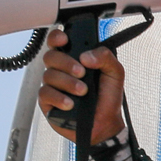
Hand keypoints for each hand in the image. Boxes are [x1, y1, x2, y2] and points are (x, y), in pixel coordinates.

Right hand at [39, 27, 122, 144]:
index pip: (58, 42)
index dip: (56, 37)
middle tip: (82, 73)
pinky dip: (59, 97)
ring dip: (67, 82)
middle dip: (66, 63)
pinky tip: (71, 103)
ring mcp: (53, 86)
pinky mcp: (48, 102)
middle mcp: (61, 70)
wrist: (106, 123)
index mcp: (74, 59)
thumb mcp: (115, 73)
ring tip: (83, 91)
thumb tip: (86, 56)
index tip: (65, 40)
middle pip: (50, 56)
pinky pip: (45, 93)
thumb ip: (105, 57)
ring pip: (48, 75)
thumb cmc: (107, 97)